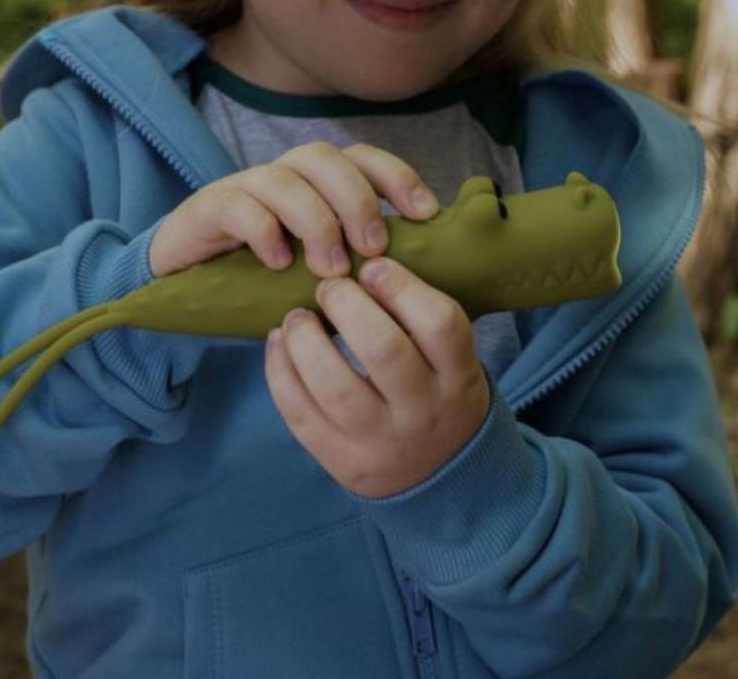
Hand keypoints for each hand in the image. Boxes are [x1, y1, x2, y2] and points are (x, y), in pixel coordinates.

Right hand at [148, 141, 438, 277]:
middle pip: (324, 158)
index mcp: (315, 181)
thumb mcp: (317, 266)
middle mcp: (283, 174)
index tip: (424, 215)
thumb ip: (356, 258)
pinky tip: (278, 265)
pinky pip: (239, 205)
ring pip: (285, 179)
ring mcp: (244, 187)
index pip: (360, 157)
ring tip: (330, 270)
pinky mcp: (209, 208)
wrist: (186, 280)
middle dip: (357, 200)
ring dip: (316, 222)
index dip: (396, 176)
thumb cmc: (264, 275)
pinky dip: (264, 231)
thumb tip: (414, 272)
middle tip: (373, 249)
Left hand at [264, 256, 489, 498]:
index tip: (371, 266)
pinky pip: (301, 415)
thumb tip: (362, 261)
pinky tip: (278, 343)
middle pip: (384, 350)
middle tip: (329, 286)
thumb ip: (419, 317)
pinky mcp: (343, 462)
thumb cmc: (437, 391)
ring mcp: (383, 442)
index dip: (400, 286)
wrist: (442, 476)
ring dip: (305, 341)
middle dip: (347, 305)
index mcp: (459, 376)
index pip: (439, 323)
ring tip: (296, 317)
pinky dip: (280, 372)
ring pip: (335, 388)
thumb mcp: (451, 359)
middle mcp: (424, 411)